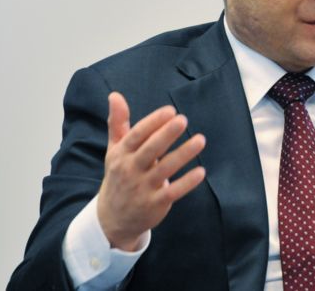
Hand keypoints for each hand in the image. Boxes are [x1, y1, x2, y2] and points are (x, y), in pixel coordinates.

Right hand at [97, 92, 206, 250]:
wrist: (113, 218)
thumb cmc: (119, 176)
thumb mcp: (115, 150)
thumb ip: (118, 123)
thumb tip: (115, 95)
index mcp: (121, 154)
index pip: (137, 135)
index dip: (153, 122)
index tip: (170, 111)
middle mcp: (130, 170)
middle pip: (150, 150)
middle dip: (166, 134)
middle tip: (183, 119)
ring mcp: (143, 188)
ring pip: (165, 169)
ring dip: (183, 154)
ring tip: (201, 139)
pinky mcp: (155, 203)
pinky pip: (173, 191)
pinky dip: (187, 182)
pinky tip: (201, 171)